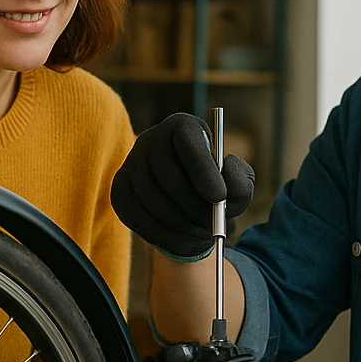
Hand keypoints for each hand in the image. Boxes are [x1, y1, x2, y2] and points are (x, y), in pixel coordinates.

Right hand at [110, 113, 254, 258]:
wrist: (186, 201)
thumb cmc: (215, 186)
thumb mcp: (236, 181)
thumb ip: (240, 180)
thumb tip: (227, 180)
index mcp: (181, 127)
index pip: (187, 142)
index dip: (203, 171)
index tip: (220, 197)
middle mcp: (150, 140)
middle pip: (169, 177)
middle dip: (195, 206)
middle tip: (213, 223)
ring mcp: (130, 166)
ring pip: (155, 203)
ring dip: (182, 225)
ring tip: (202, 231)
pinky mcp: (120, 193)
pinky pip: (141, 220)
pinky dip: (165, 235)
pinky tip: (183, 235)